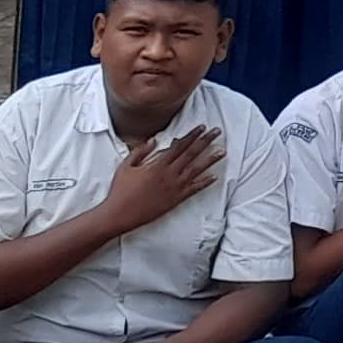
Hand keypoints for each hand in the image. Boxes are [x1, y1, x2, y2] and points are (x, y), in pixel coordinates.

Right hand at [94, 126, 224, 233]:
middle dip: (205, 141)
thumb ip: (140, 151)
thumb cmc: (120, 190)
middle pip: (191, 154)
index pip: (179, 146)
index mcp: (157, 165)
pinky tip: (214, 177)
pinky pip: (193, 190)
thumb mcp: (125, 166)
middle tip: (217, 132)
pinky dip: (204, 183)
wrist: (120, 214)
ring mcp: (174, 188)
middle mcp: (169, 175)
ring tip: (222, 151)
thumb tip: (154, 140)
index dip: (192, 136)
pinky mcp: (175, 200)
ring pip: (196, 171)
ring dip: (210, 160)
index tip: (202, 127)